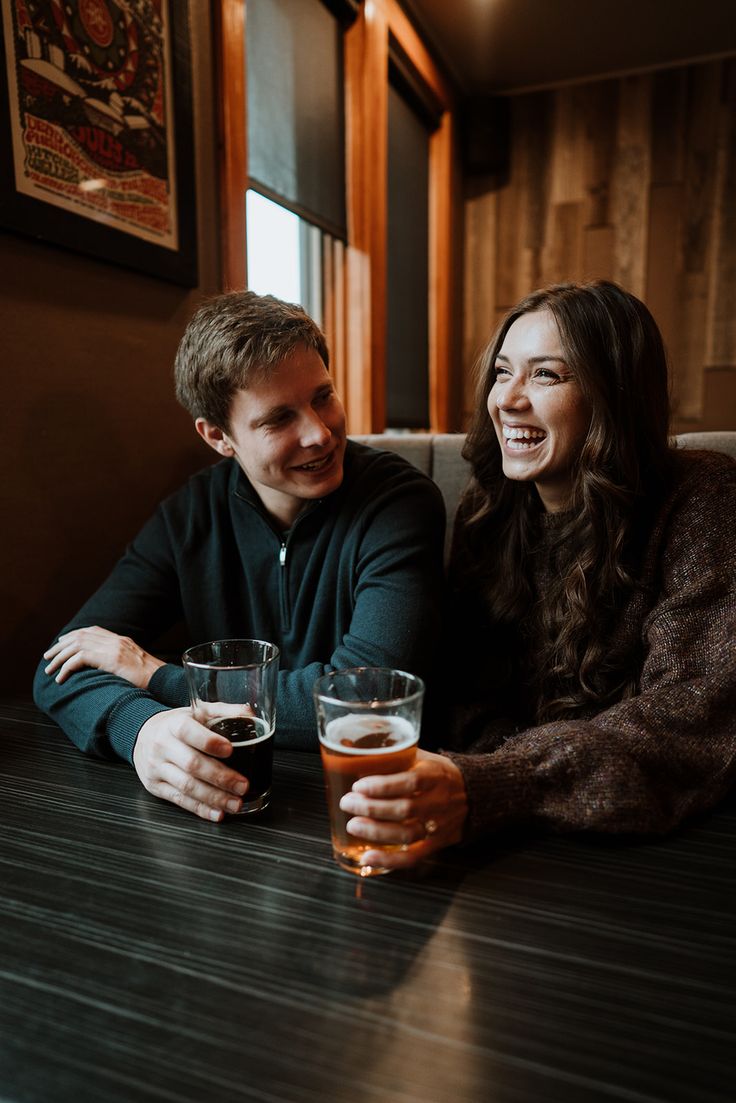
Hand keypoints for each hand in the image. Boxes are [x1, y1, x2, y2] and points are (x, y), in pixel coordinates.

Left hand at [43, 626, 164, 687]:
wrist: (164, 681)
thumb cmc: (152, 679)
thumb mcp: (135, 665)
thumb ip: (121, 661)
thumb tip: (109, 669)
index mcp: (121, 640)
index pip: (92, 631)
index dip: (74, 635)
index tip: (61, 643)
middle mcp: (116, 640)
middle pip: (80, 636)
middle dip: (60, 647)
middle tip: (48, 657)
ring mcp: (114, 648)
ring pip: (76, 646)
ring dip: (59, 658)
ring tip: (50, 670)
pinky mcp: (111, 659)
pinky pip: (80, 659)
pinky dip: (67, 667)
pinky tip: (61, 677)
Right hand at [133, 708, 247, 821]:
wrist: (142, 736)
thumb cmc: (176, 725)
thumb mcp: (196, 712)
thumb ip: (223, 711)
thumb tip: (249, 713)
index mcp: (174, 724)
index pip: (189, 732)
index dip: (209, 742)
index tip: (229, 750)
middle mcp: (162, 746)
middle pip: (191, 764)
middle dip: (220, 777)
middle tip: (242, 785)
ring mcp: (157, 768)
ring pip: (186, 786)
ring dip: (214, 797)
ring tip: (235, 803)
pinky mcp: (155, 787)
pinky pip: (179, 800)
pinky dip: (200, 809)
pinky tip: (217, 813)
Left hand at [338, 750, 467, 869]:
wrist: (477, 794)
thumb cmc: (440, 774)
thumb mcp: (424, 758)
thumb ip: (397, 757)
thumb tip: (357, 753)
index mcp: (435, 776)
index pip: (410, 782)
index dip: (382, 786)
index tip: (359, 786)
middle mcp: (439, 802)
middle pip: (404, 809)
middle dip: (371, 808)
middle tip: (348, 803)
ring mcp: (438, 825)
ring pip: (407, 834)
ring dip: (376, 832)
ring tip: (353, 825)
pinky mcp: (436, 844)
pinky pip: (412, 857)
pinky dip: (389, 860)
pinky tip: (368, 858)